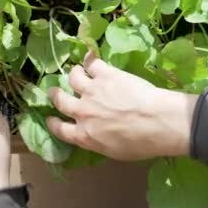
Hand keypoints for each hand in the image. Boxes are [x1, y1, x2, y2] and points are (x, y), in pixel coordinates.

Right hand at [47, 52, 196, 160]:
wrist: (156, 122)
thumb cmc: (140, 144)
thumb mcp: (113, 152)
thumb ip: (97, 141)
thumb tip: (95, 136)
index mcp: (84, 135)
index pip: (60, 130)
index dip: (54, 123)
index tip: (51, 118)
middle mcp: (82, 112)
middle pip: (61, 100)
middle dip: (56, 94)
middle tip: (55, 91)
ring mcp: (92, 91)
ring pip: (73, 77)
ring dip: (74, 74)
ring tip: (77, 71)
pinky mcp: (105, 74)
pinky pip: (92, 62)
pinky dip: (90, 58)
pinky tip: (91, 55)